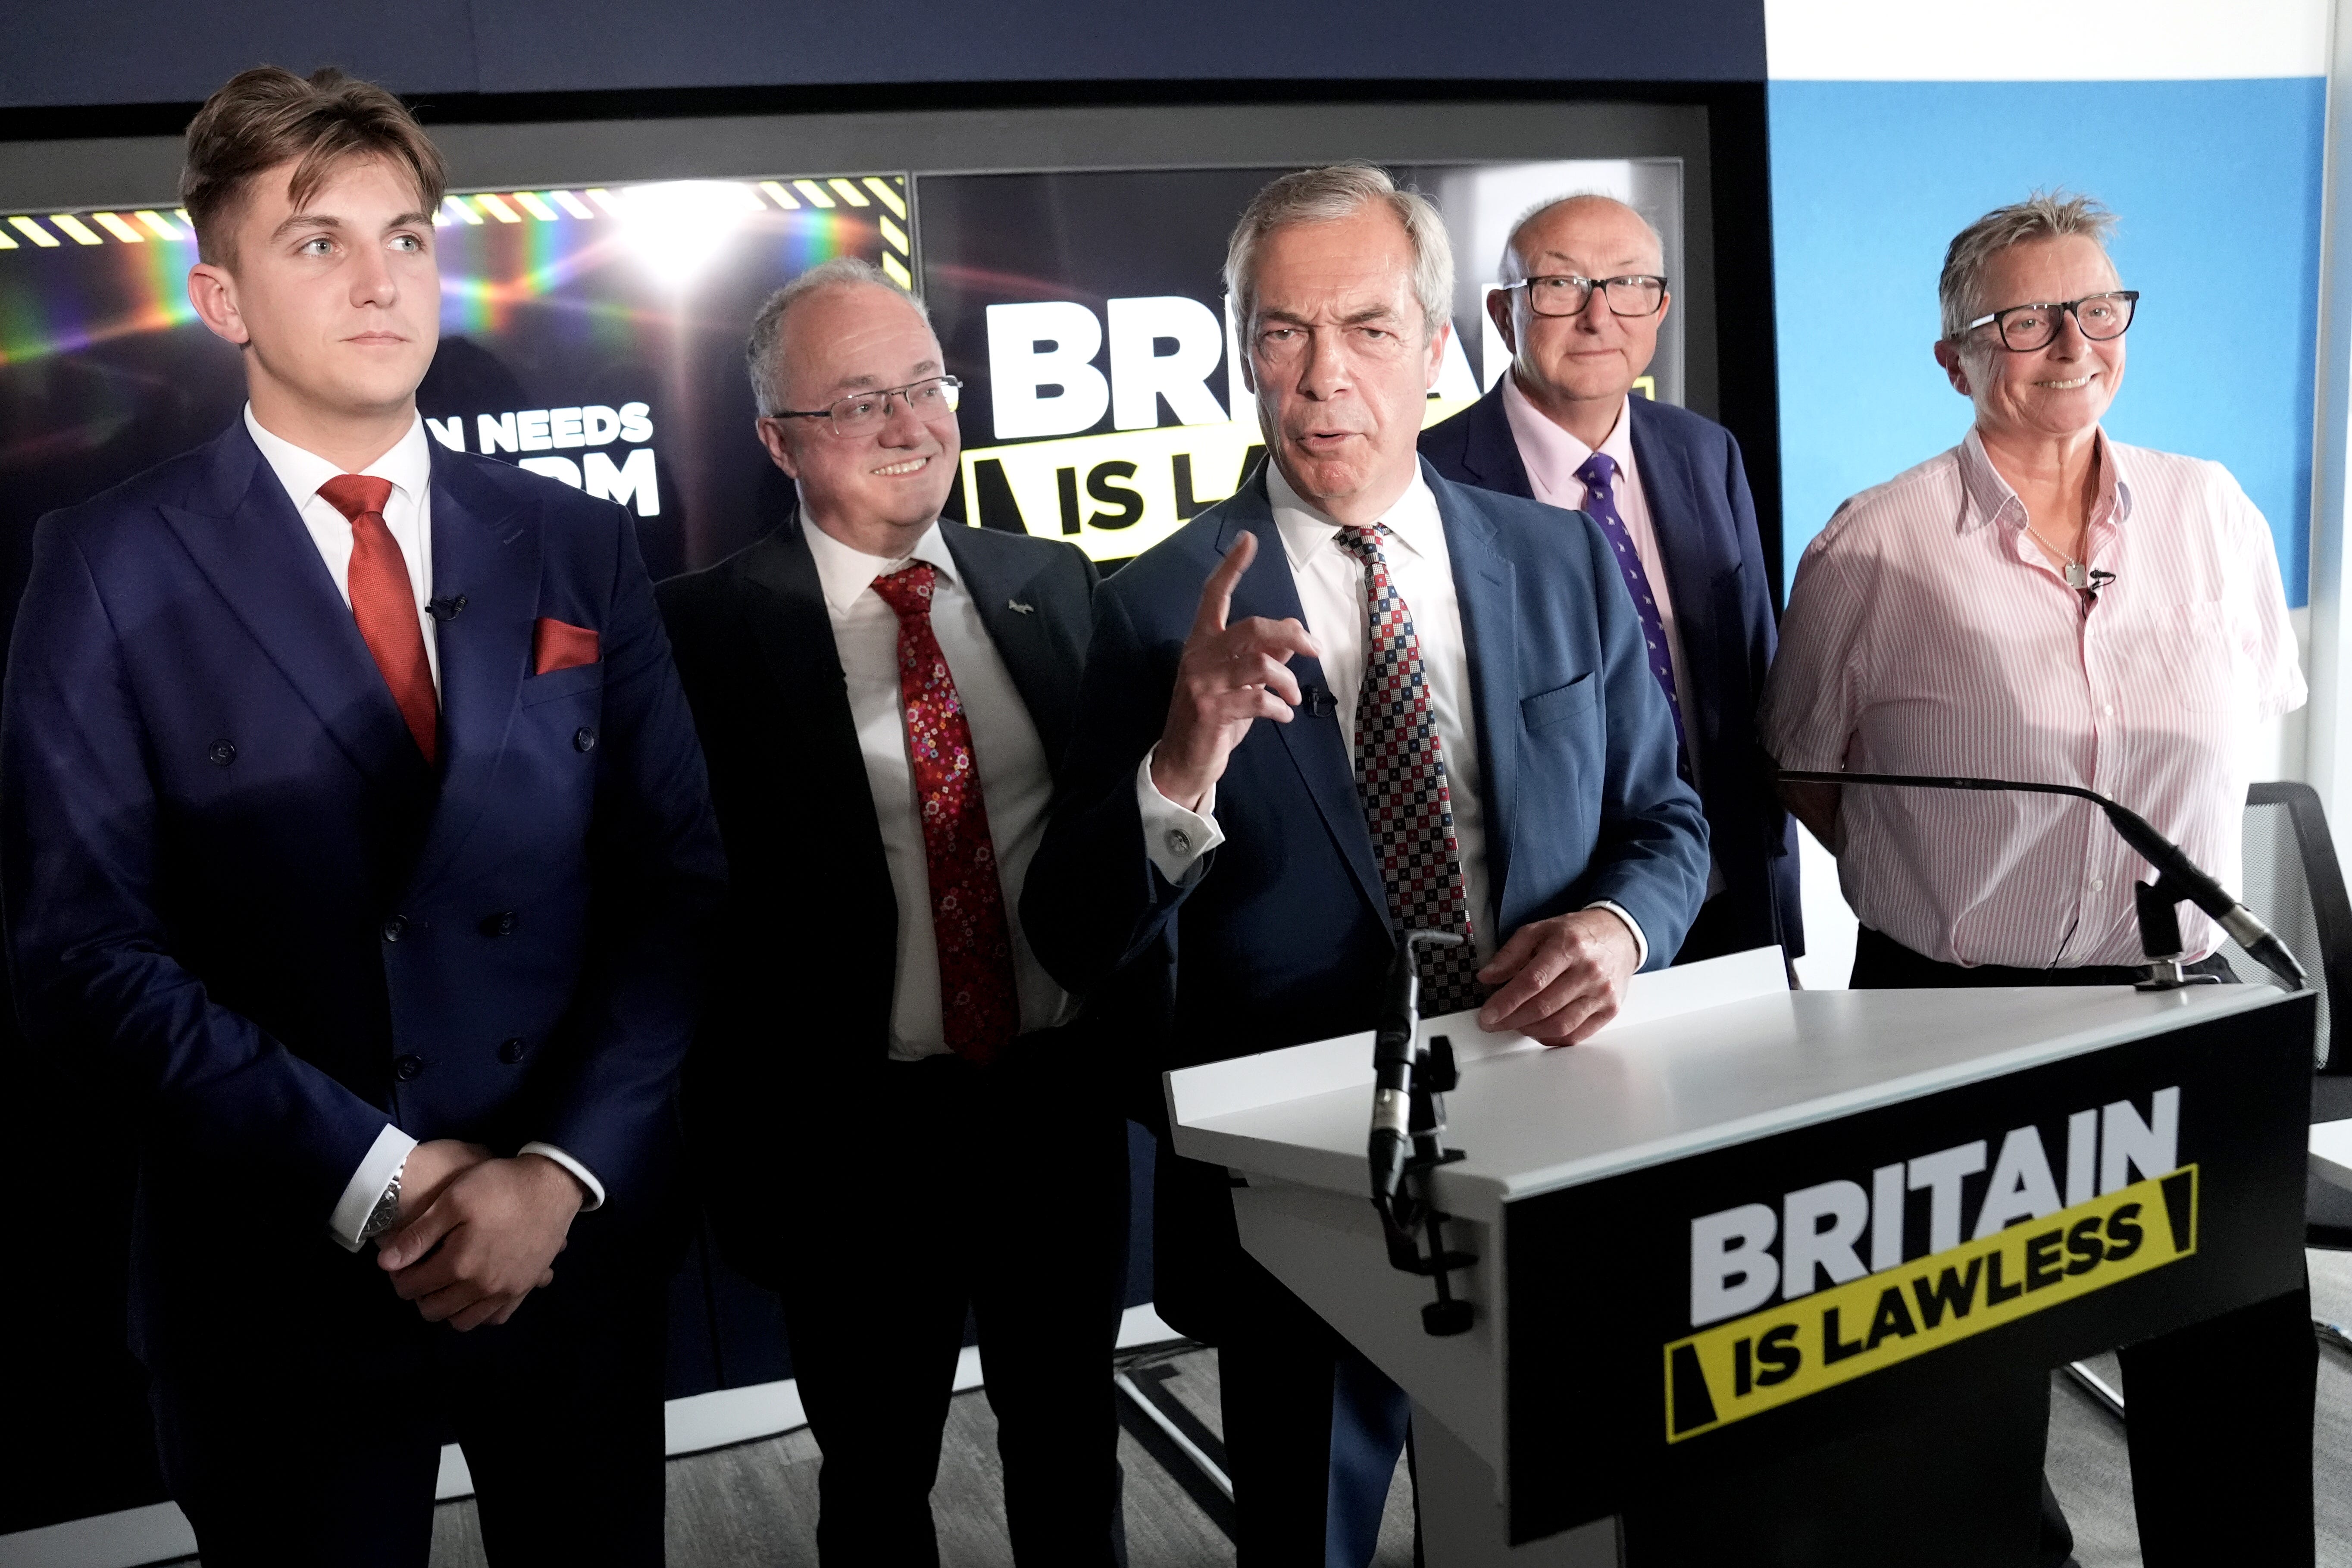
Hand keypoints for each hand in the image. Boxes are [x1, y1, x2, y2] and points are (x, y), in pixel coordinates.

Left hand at [377, 1154, 583, 1330]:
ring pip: (463, 1320)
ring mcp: (505, 1291)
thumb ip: (418, 1235)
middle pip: (434, 1310)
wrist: (552, 1184)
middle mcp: (481, 1288)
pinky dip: (480, 1313)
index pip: (411, 1287)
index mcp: (459, 1266)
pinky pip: (495, 1317)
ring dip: (447, 1308)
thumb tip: (385, 1264)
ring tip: (445, 1284)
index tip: (398, 1263)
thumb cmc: (499, 1186)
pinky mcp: (524, 1288)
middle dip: (418, 1295)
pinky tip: (475, 1293)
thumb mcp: (453, 1199)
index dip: (398, 1276)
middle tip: (419, 1272)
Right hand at [1150, 531, 1319, 810]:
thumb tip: (1295, 631)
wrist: (1182, 761)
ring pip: (1260, 664)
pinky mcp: (1212, 711)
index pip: (1214, 595)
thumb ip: (1263, 656)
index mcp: (1201, 642)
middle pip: (1253, 628)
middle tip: (1315, 649)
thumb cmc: (1212, 718)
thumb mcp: (1237, 682)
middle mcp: (1199, 656)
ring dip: (1288, 680)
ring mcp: (1204, 684)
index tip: (1249, 540)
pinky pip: (1258, 699)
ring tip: (1294, 696)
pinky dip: (1279, 707)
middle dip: (1291, 635)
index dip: (1232, 567)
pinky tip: (1283, 716)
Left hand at [1475, 909, 1640, 1045]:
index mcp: (1568, 946)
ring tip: (1515, 1024)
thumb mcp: (1539, 930)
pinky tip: (1538, 1030)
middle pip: (1544, 1007)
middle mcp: (1588, 971)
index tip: (1488, 1014)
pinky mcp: (1610, 1009)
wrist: (1620, 936)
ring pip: (1559, 1026)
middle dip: (1511, 1020)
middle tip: (1493, 1023)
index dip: (1506, 1002)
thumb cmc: (1577, 934)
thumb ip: (1510, 953)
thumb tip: (1487, 977)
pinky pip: (1576, 1035)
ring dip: (1529, 1031)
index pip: (1532, 982)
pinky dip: (1552, 1038)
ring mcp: (1602, 993)